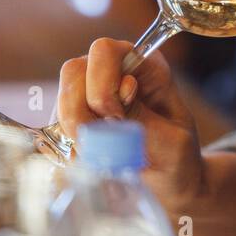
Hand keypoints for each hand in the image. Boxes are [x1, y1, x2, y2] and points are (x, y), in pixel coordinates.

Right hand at [57, 38, 203, 209]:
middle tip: (105, 137)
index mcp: (143, 65)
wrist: (170, 184)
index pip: (104, 51)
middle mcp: (113, 72)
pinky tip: (95, 155)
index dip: (102, 83)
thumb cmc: (178, 158)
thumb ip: (141, 121)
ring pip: (62, 98)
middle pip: (72, 70)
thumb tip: (113, 101)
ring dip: (76, 128)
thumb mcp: (170, 142)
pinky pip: (57, 124)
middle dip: (82, 109)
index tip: (119, 117)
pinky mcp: (76, 119)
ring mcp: (90, 94)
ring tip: (103, 149)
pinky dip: (71, 143)